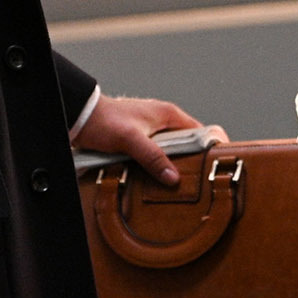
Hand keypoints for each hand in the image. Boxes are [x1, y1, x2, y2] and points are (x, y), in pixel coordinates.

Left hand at [72, 95, 214, 184]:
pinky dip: (157, 166)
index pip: (200, 130)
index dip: (210, 146)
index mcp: (168, 114)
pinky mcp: (139, 141)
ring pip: (171, 152)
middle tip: (197, 180)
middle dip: (191, 161)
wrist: (79, 117)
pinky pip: (156, 156)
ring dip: (172, 166)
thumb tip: (173, 177)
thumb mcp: (131, 140)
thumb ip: (153, 158)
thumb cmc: (103, 120)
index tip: (218, 163)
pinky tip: (157, 179)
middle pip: (186, 144)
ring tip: (178, 183)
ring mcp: (150, 131)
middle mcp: (162, 121)